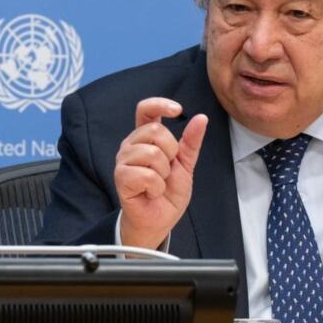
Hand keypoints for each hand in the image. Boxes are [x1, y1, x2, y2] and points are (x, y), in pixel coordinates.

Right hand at [114, 97, 207, 248]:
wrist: (160, 219)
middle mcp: (131, 145)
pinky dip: (156, 186)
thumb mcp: (186, 164)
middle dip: (171, 152)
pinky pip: (146, 174)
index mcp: (146, 137)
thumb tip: (201, 118)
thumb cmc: (168, 192)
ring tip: (159, 183)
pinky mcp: (121, 177)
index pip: (146, 110)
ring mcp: (124, 160)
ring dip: (163, 173)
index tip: (178, 110)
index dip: (160, 104)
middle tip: (167, 170)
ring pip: (152, 153)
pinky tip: (152, 192)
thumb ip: (191, 141)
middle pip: (156, 131)